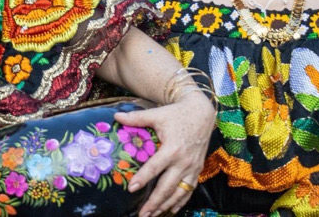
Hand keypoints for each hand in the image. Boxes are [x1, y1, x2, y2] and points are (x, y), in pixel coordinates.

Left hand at [114, 92, 214, 216]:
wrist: (202, 113)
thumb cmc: (177, 114)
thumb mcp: (157, 114)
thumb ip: (137, 117)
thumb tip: (116, 116)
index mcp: (172, 149)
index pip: (155, 167)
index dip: (143, 178)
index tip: (131, 188)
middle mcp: (184, 161)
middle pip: (167, 187)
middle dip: (154, 202)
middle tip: (141, 214)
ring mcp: (193, 167)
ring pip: (179, 192)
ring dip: (166, 205)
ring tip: (153, 215)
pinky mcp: (198, 169)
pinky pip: (190, 190)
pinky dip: (181, 201)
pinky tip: (171, 209)